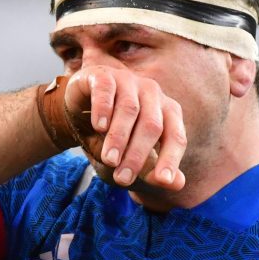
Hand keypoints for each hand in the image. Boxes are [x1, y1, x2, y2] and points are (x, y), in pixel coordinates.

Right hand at [66, 66, 186, 190]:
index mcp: (168, 112)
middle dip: (138, 154)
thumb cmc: (113, 135)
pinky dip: (104, 109)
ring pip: (129, 109)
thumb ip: (153, 169)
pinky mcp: (103, 75)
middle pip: (152, 125)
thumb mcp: (131, 155)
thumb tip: (179, 184)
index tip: (162, 181)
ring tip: (110, 161)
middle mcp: (152, 93)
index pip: (175, 137)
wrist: (79, 109)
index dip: (170, 159)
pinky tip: (99, 127)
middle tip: (123, 179)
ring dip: (119, 138)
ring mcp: (129, 81)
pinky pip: (107, 90)